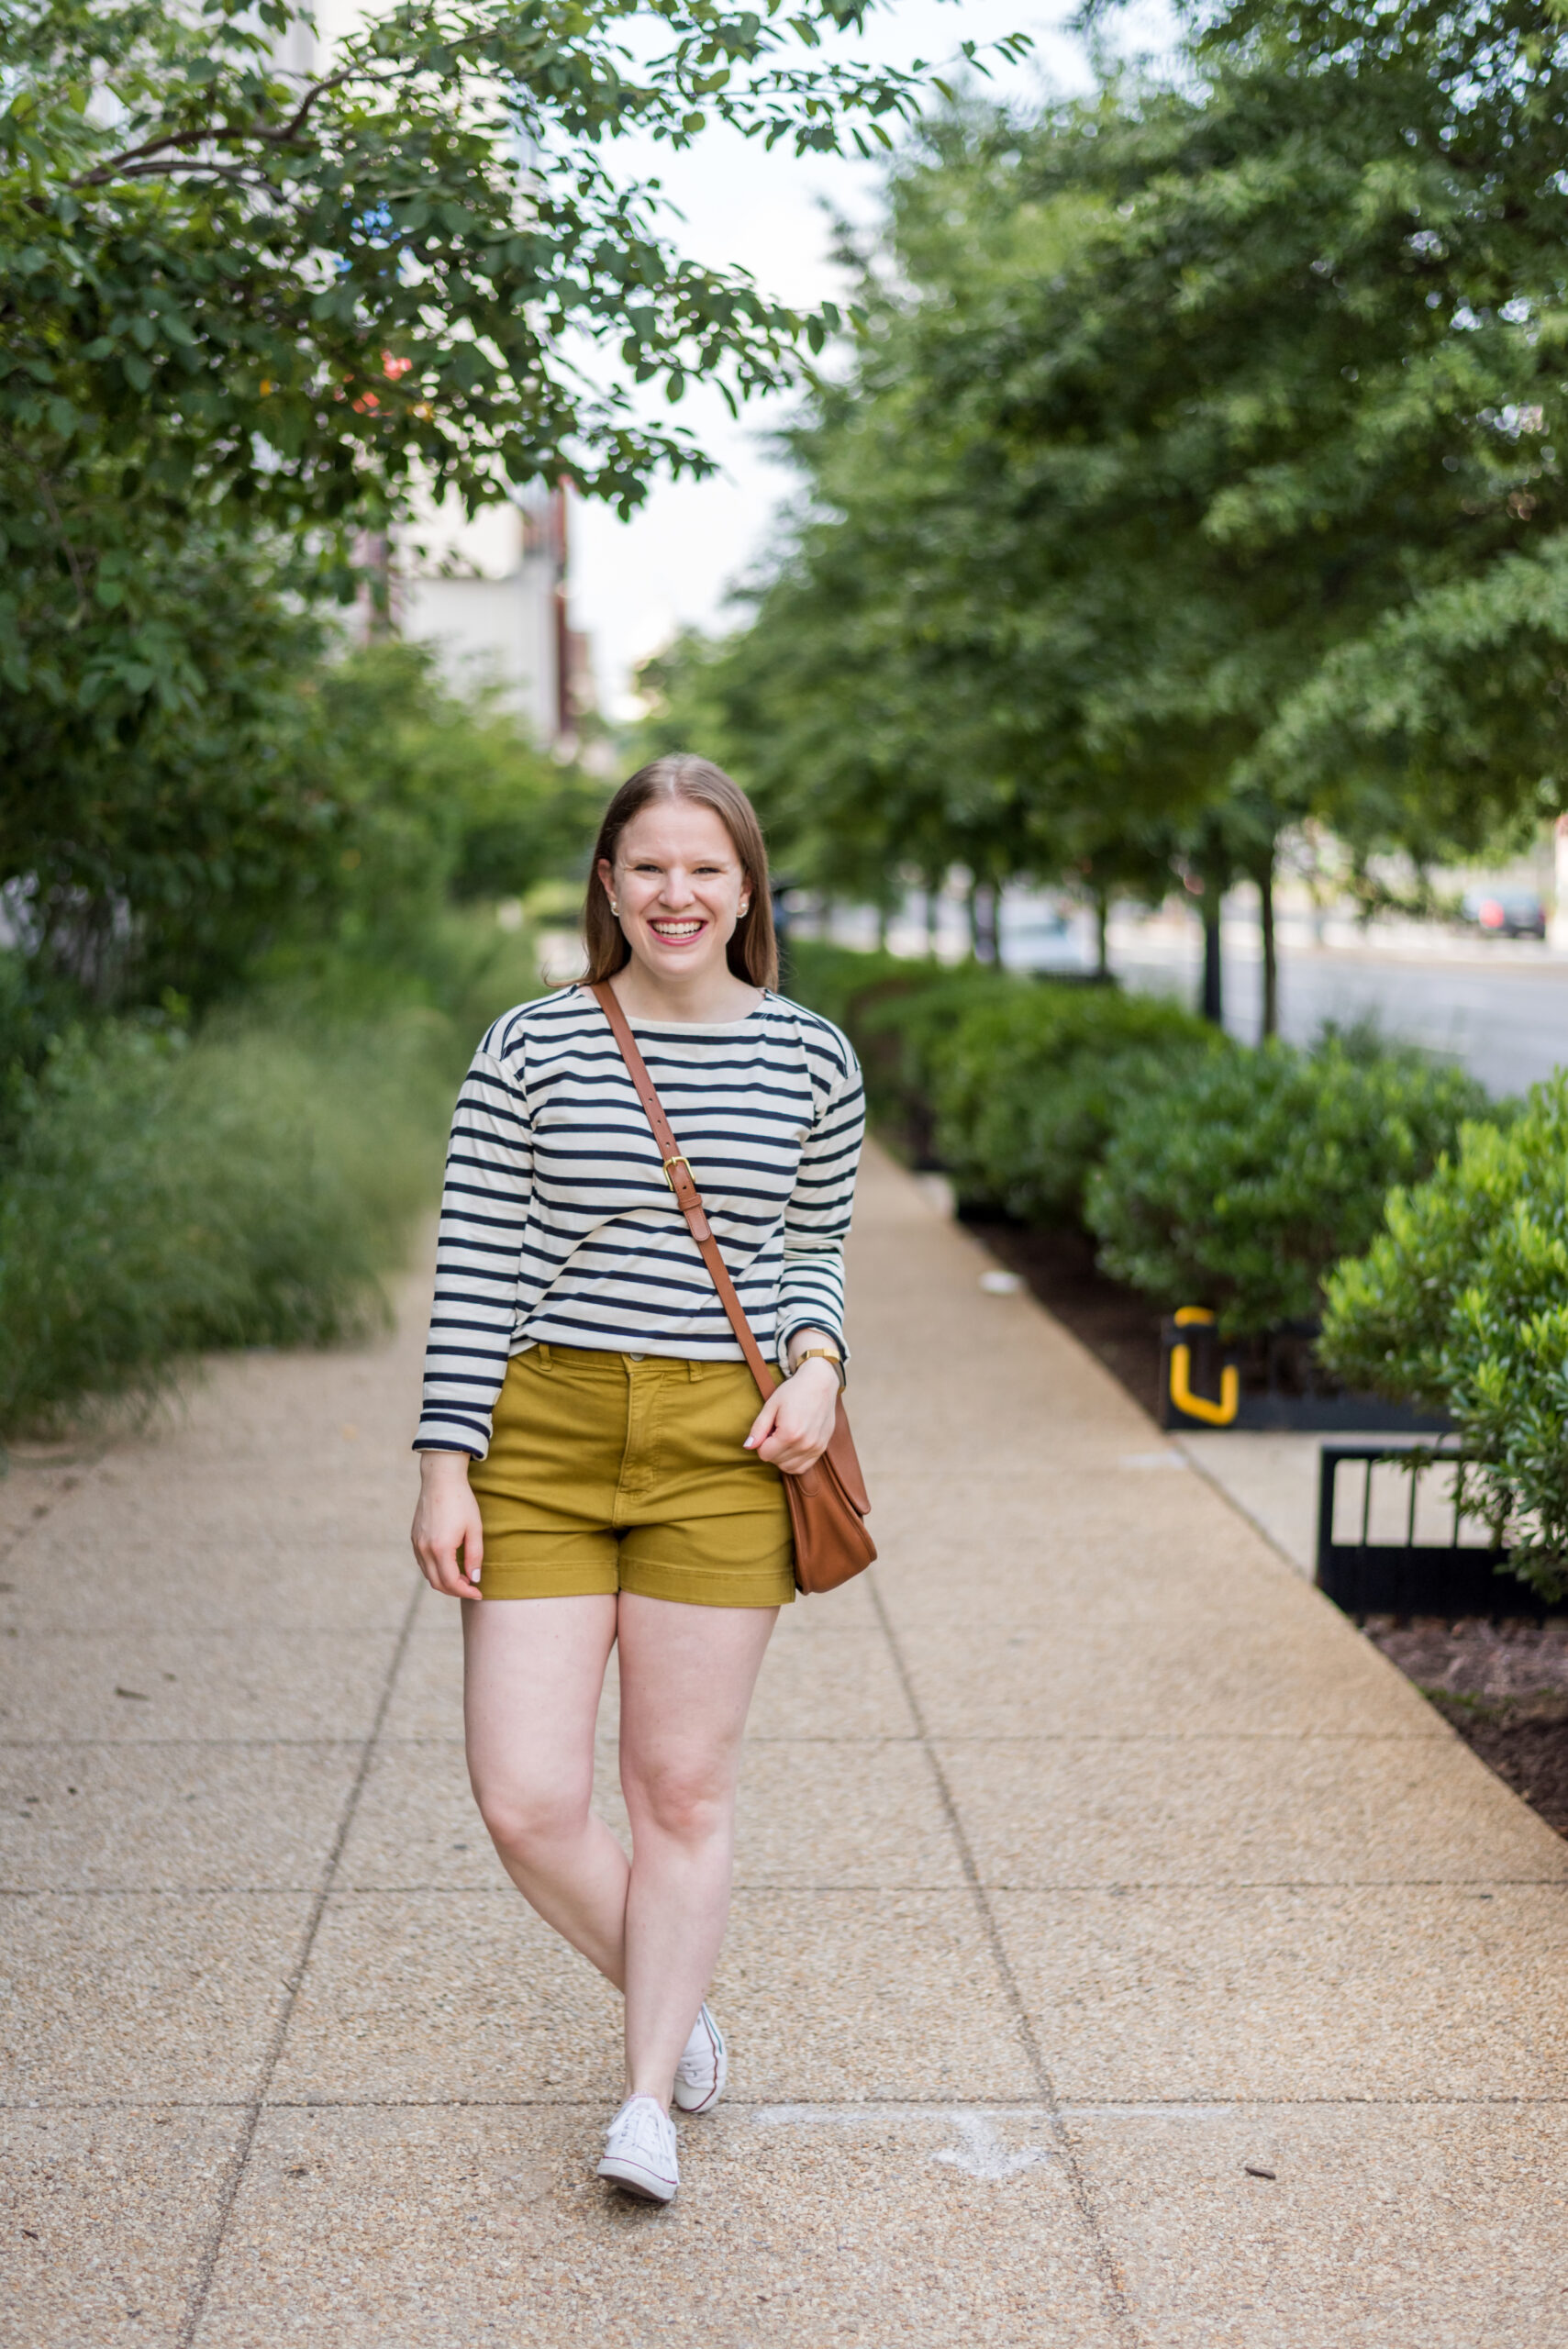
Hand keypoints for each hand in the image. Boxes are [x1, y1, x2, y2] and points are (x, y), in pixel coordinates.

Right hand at [411, 1452, 484, 1598]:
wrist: (440, 1479)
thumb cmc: (461, 1501)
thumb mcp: (474, 1528)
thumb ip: (475, 1556)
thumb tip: (475, 1579)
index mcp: (440, 1548)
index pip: (451, 1582)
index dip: (466, 1591)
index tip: (479, 1592)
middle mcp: (424, 1549)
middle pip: (437, 1583)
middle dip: (455, 1590)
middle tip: (472, 1587)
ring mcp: (416, 1544)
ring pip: (428, 1575)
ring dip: (445, 1581)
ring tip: (463, 1576)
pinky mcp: (414, 1538)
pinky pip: (423, 1563)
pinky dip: (435, 1570)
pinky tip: (449, 1565)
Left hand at [744, 1357, 838, 1474]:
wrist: (820, 1383)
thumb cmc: (794, 1391)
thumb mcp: (771, 1405)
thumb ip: (758, 1428)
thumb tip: (748, 1446)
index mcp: (789, 1433)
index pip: (764, 1454)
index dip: (762, 1442)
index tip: (769, 1428)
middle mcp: (804, 1444)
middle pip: (776, 1461)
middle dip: (771, 1448)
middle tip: (777, 1429)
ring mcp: (815, 1448)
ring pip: (788, 1467)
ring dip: (782, 1456)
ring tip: (785, 1436)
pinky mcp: (822, 1449)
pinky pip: (803, 1467)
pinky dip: (794, 1461)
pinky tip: (793, 1446)